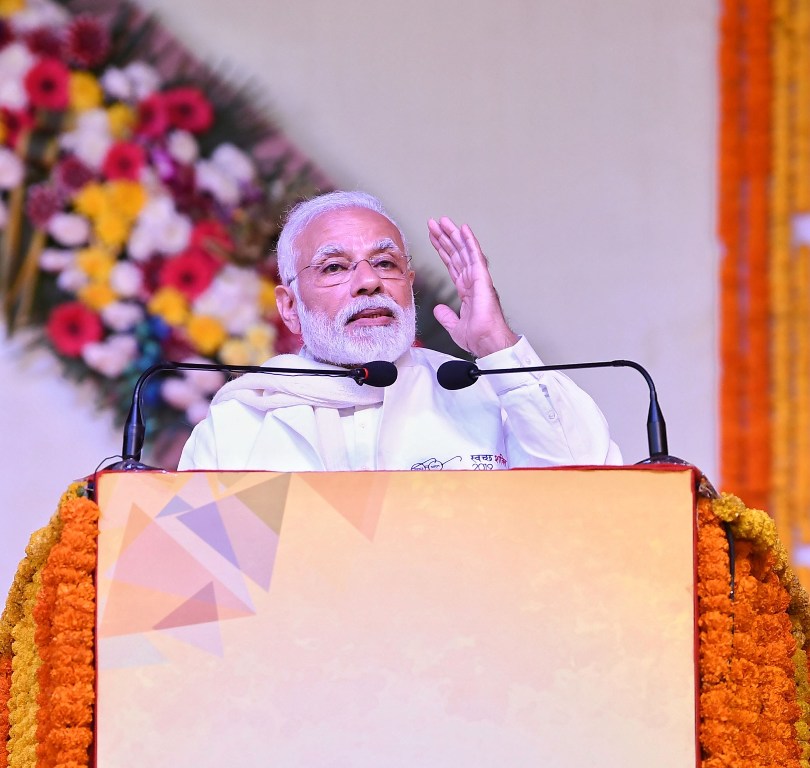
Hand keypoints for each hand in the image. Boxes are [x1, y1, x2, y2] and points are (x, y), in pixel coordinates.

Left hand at [427, 216, 518, 357]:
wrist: (487, 342)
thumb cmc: (478, 337)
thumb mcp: (455, 326)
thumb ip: (446, 316)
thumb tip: (438, 309)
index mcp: (467, 290)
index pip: (452, 265)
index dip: (443, 251)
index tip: (434, 238)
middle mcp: (473, 281)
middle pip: (456, 254)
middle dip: (445, 238)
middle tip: (434, 223)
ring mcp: (478, 278)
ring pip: (464, 251)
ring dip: (453, 235)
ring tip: (443, 221)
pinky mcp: (482, 279)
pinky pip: (475, 256)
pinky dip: (469, 242)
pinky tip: (463, 229)